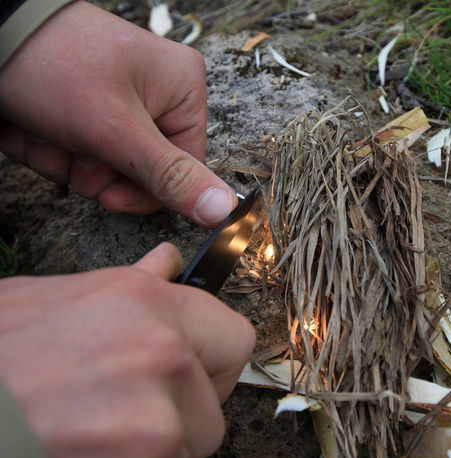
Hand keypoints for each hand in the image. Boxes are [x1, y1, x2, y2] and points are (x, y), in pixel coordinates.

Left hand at [0, 1, 235, 225]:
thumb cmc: (52, 64)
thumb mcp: (117, 128)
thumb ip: (170, 175)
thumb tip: (223, 210)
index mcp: (182, 89)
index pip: (185, 169)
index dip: (146, 189)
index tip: (109, 190)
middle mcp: (156, 98)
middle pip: (143, 174)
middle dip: (99, 171)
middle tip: (76, 145)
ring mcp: (119, 107)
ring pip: (105, 172)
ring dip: (70, 163)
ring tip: (50, 128)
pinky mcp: (86, 116)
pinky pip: (79, 160)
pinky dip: (53, 154)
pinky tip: (37, 128)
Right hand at [0, 243, 254, 457]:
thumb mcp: (48, 301)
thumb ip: (127, 286)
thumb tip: (169, 265)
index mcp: (145, 304)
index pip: (235, 339)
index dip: (213, 361)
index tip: (193, 372)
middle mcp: (163, 356)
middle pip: (216, 402)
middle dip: (183, 411)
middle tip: (127, 411)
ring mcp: (156, 422)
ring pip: (190, 447)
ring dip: (153, 448)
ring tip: (91, 434)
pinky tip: (86, 455)